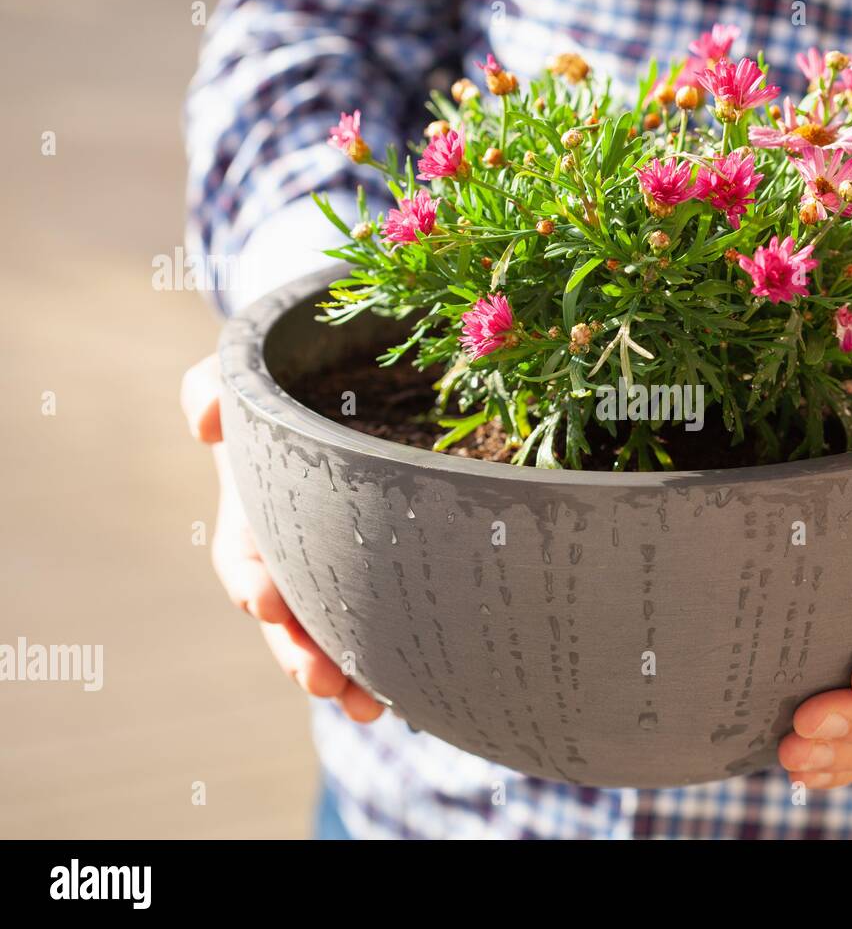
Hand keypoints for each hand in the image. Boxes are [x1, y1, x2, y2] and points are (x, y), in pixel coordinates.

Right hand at [181, 355, 383, 721]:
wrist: (356, 382)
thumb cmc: (293, 381)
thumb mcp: (248, 373)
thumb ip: (214, 385)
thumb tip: (206, 421)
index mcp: (257, 513)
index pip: (244, 558)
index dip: (251, 581)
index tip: (266, 601)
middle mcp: (294, 552)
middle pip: (291, 617)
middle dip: (301, 653)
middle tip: (322, 682)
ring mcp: (340, 569)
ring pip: (338, 635)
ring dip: (348, 675)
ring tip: (371, 709)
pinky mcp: (389, 574)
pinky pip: (386, 622)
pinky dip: (395, 659)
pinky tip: (415, 692)